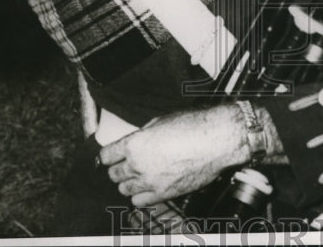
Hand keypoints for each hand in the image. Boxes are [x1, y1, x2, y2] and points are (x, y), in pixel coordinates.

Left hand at [99, 105, 249, 206]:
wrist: (217, 139)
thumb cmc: (194, 125)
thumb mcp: (161, 121)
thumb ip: (143, 134)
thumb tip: (136, 141)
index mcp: (135, 144)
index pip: (105, 156)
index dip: (107, 156)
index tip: (110, 157)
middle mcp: (138, 164)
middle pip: (113, 174)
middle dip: (117, 168)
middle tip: (125, 164)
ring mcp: (150, 181)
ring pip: (124, 189)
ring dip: (128, 182)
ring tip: (138, 175)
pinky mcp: (164, 193)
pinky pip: (139, 202)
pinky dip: (140, 195)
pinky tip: (148, 186)